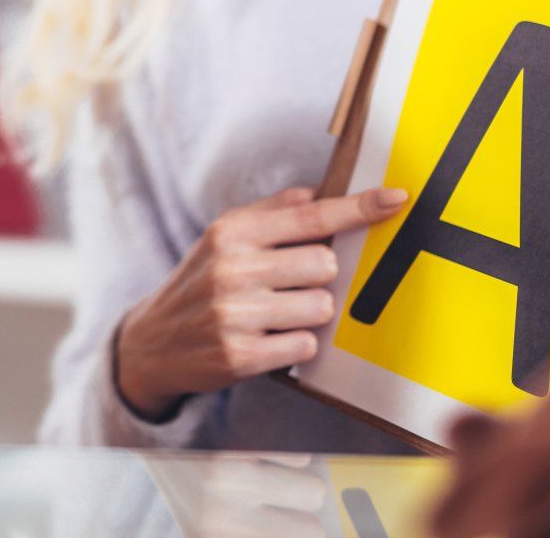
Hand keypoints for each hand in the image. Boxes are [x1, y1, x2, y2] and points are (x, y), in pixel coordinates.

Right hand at [114, 184, 407, 421]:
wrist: (153, 341)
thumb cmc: (201, 282)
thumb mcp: (223, 237)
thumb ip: (271, 212)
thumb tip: (316, 194)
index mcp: (232, 231)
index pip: (310, 217)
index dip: (358, 208)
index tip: (396, 198)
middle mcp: (232, 267)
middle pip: (326, 264)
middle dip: (319, 277)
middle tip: (288, 285)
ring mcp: (235, 313)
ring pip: (321, 307)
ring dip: (310, 314)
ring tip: (277, 314)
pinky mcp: (240, 355)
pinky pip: (305, 346)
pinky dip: (297, 345)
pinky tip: (269, 339)